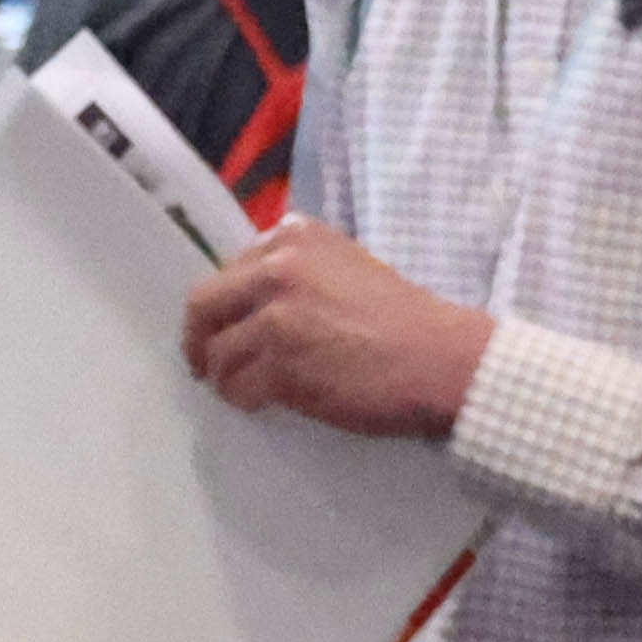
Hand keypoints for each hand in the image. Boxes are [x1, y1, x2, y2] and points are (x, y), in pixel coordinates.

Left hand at [183, 217, 496, 441]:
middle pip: (205, 304)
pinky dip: (241, 398)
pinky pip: (237, 385)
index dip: (224, 301)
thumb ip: (303, 270)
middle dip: (199, 337)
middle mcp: (278, 269)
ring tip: (236, 388)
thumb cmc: (409, 321)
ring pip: (218, 351)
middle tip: (202, 362)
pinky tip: (258, 403)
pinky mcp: (279, 365)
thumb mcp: (352, 267)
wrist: (442, 359)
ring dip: (223, 374)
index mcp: (296, 238)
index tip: (224, 322)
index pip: (232, 267)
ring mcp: (275, 317)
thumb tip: (258, 300)